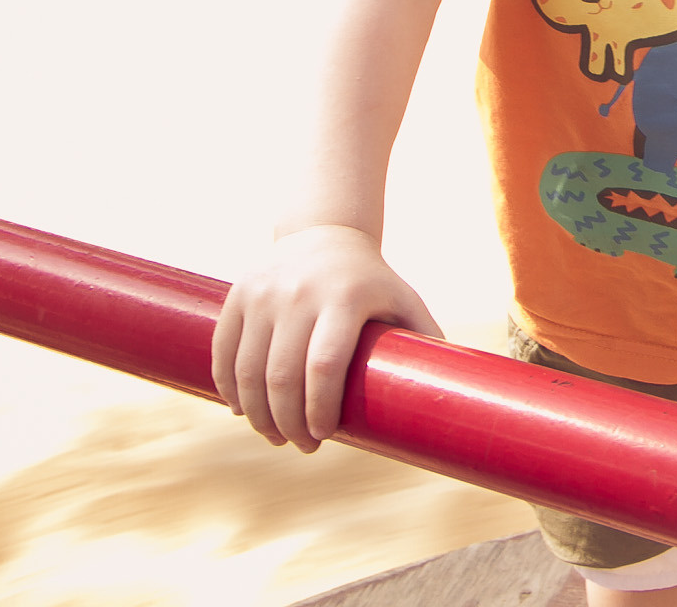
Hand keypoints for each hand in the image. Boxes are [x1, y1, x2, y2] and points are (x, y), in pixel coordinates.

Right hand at [211, 223, 442, 451]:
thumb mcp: (404, 300)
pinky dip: (230, 388)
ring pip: (248, 370)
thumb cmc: (372, 281)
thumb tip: (452, 393)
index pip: (325, 364)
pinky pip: (224, 352)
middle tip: (302, 444)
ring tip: (274, 434)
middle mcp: (299, 293)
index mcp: (345, 297)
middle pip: (283, 375)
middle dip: (288, 422)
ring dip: (258, 414)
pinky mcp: (238, 296)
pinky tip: (242, 410)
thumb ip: (426, 340)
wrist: (325, 232)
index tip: (324, 435)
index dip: (319, 407)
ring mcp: (263, 293)